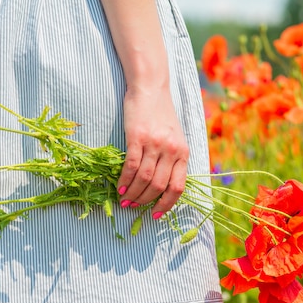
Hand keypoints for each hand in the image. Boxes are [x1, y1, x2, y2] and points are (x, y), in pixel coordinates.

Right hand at [116, 85, 188, 218]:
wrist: (150, 89)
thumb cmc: (161, 115)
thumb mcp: (175, 138)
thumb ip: (172, 159)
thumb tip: (162, 187)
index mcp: (183, 152)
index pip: (178, 186)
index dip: (167, 204)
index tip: (156, 214)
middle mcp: (171, 150)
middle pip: (159, 186)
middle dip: (145, 201)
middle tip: (134, 207)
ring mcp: (154, 143)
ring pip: (144, 179)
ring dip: (133, 194)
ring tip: (125, 200)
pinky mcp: (137, 137)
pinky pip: (131, 166)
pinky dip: (125, 181)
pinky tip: (119, 188)